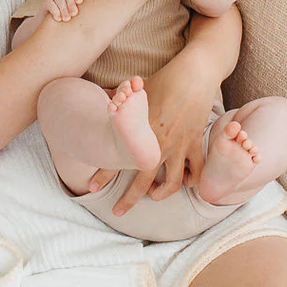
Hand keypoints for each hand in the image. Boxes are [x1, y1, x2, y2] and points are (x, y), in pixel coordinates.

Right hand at [43, 0, 83, 21]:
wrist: (56, 15)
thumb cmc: (73, 9)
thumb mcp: (80, 4)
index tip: (80, 2)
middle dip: (70, 2)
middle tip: (74, 13)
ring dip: (63, 8)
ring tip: (67, 19)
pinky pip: (49, 2)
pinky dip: (54, 10)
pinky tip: (58, 18)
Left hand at [87, 47, 218, 214]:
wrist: (194, 75)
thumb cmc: (164, 79)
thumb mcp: (137, 88)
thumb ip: (119, 96)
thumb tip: (105, 96)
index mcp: (141, 133)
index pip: (117, 159)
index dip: (103, 175)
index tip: (91, 187)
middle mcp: (159, 145)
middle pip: (143, 181)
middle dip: (129, 199)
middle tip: (117, 211)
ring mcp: (179, 146)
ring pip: (172, 184)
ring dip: (161, 194)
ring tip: (153, 194)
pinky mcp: (194, 144)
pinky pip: (195, 171)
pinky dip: (192, 181)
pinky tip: (185, 183)